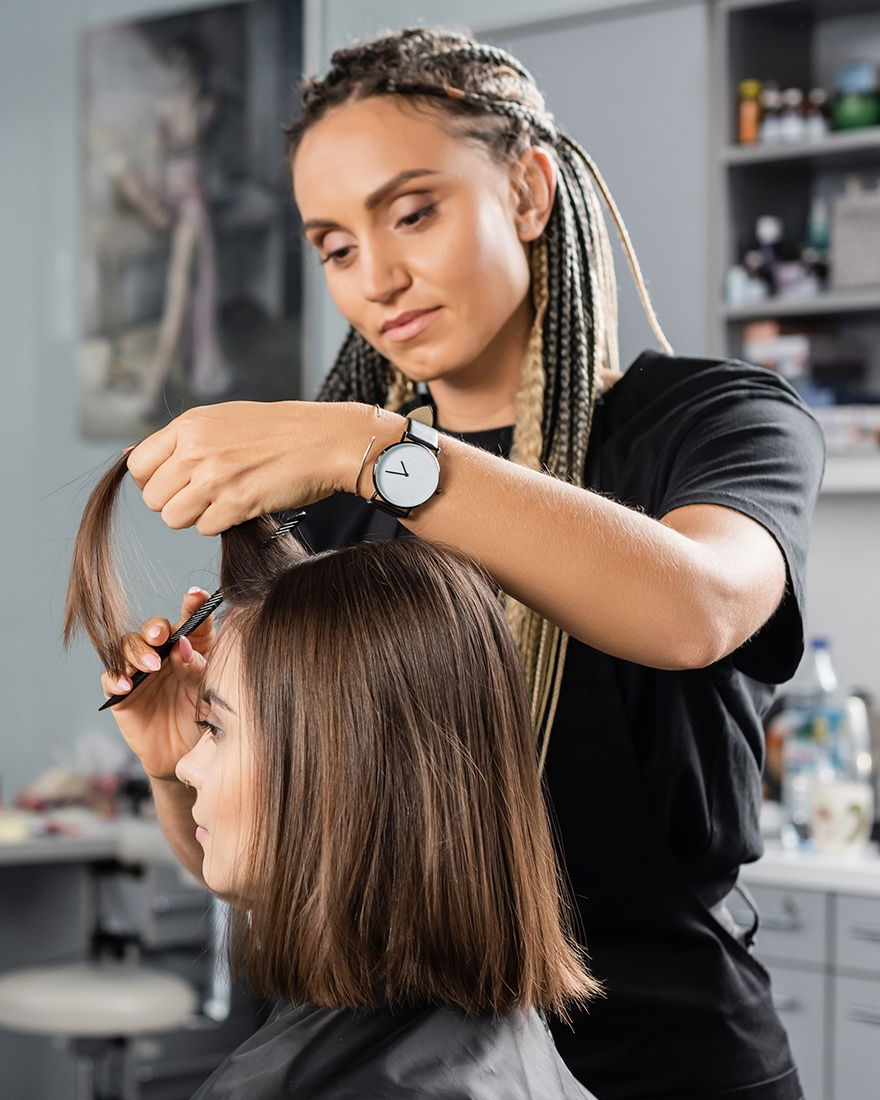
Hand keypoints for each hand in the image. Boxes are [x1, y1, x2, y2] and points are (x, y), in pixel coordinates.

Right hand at [100, 588, 216, 780]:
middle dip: (156, 628)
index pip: (192, 620)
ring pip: (129, 646)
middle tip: (161, 636)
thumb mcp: (207, 692)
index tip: (196, 595)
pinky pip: (112, 677)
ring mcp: (140, 670)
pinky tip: (128, 685)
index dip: (193, 604)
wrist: (185, 754)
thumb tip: (182, 646)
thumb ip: (197, 668)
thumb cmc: (202, 717)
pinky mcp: (121, 691)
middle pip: (155, 629)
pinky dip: (117, 677)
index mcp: (192, 646)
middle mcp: (164, 653)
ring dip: (138, 652)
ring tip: (152, 667)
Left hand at [127, 400, 373, 535]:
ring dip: (196, 516)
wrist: (325, 440)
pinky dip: (222, 524)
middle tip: (204, 495)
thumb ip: (182, 439)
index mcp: (190, 425)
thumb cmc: (280, 431)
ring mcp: (214, 477)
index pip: (138, 465)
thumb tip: (132, 458)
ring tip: (223, 501)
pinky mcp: (236, 503)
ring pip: (174, 518)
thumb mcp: (223, 419)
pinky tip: (243, 505)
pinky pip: (206, 529)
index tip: (173, 484)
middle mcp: (195, 449)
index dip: (151, 481)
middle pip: (153, 498)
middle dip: (175, 502)